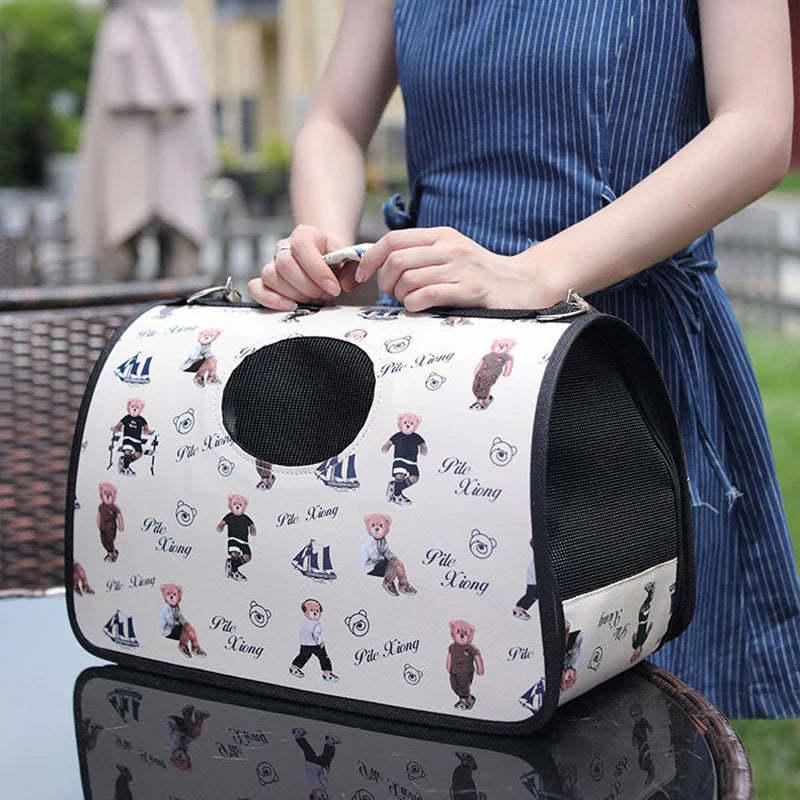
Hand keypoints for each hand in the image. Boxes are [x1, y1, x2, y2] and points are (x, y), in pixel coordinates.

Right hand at [247, 225, 360, 309]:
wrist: (327, 261)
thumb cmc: (337, 261)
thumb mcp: (350, 261)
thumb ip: (353, 270)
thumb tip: (345, 284)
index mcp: (305, 234)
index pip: (302, 246)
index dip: (317, 270)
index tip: (334, 288)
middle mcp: (284, 246)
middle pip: (285, 264)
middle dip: (308, 286)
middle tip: (325, 296)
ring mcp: (272, 264)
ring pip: (271, 276)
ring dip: (295, 294)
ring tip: (314, 299)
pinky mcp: (265, 281)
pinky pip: (255, 288)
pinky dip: (269, 299)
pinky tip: (290, 306)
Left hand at [354, 227, 551, 310]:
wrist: (522, 285)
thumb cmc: (479, 276)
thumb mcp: (450, 256)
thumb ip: (420, 257)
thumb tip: (380, 268)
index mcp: (441, 235)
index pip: (393, 239)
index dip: (370, 258)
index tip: (362, 276)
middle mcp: (450, 247)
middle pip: (396, 260)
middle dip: (384, 282)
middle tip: (391, 295)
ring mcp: (461, 267)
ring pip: (410, 279)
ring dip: (401, 296)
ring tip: (411, 302)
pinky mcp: (471, 289)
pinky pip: (429, 295)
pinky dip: (415, 304)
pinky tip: (420, 308)